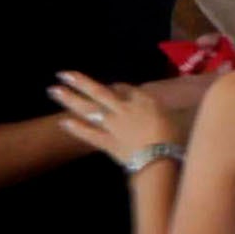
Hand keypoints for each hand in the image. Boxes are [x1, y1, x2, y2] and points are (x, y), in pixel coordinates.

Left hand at [53, 73, 175, 169]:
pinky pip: (89, 134)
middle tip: (62, 74)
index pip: (126, 89)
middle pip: (99, 91)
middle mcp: (124, 108)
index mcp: (144, 100)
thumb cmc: (177, 138)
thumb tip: (174, 106)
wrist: (162, 159)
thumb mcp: (181, 118)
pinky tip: (63, 121)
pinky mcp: (108, 143)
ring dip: (70, 99)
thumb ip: (172, 110)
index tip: (113, 87)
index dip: (118, 88)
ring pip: (88, 108)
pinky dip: (76, 128)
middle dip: (80, 82)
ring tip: (53, 90)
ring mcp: (113, 125)